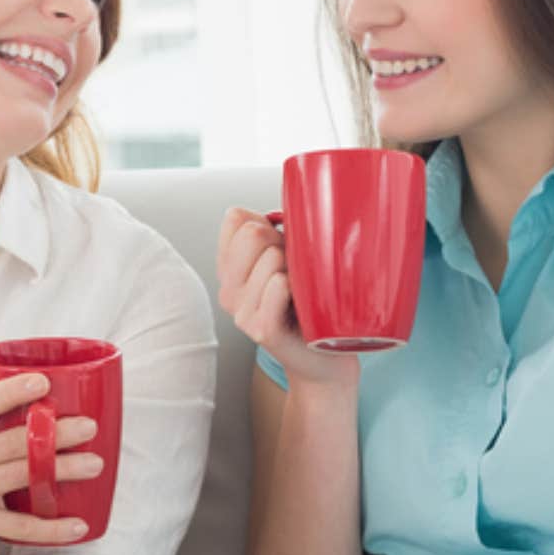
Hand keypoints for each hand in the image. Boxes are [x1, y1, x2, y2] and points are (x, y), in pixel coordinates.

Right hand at [0, 373, 101, 554]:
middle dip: (55, 432)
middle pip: (12, 441)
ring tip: (94, 464)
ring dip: (64, 469)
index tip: (43, 382)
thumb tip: (49, 421)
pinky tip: (79, 525)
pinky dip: (53, 526)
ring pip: (22, 475)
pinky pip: (22, 525)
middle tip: (90, 427)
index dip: (10, 392)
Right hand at [217, 207, 360, 390]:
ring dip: (297, 267)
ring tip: (304, 291)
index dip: (266, 220)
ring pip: (270, 258)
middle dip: (283, 240)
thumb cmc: (312, 304)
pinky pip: (277, 285)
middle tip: (298, 268)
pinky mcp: (260, 331)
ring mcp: (241, 312)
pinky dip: (294, 286)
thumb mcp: (291, 261)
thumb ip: (280, 232)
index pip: (235, 217)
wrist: (325, 359)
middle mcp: (228, 290)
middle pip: (252, 233)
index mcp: (230, 269)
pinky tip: (301, 304)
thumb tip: (296, 196)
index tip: (283, 244)